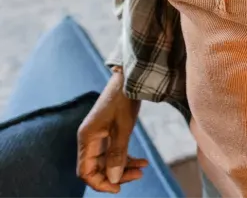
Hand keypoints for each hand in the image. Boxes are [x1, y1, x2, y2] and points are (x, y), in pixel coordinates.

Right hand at [77, 70, 146, 192]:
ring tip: (143, 168)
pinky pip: (115, 151)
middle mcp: (89, 139)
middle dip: (117, 174)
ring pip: (108, 160)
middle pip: (98, 168)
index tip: (118, 188)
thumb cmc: (124, 100)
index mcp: (87, 139)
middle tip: (138, 175)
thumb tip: (114, 179)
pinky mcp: (109, 131)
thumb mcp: (123, 128)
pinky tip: (143, 160)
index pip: (85, 171)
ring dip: (124, 167)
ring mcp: (99, 135)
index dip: (100, 183)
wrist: (130, 77)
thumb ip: (117, 154)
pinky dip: (127, 157)